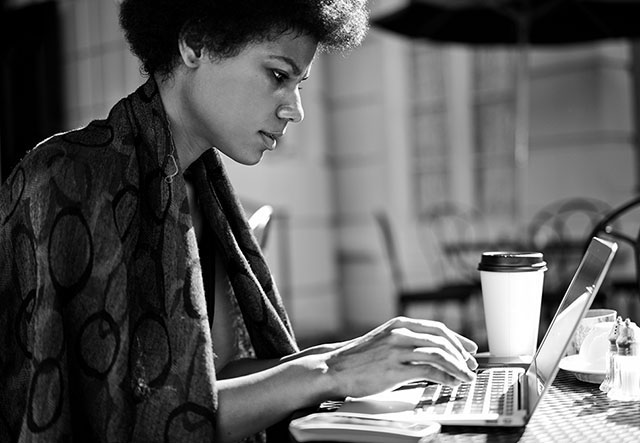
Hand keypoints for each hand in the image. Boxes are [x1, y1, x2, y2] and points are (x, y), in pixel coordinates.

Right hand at [323, 316, 477, 397]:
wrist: (335, 368)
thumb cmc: (360, 358)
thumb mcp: (385, 340)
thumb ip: (407, 341)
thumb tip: (434, 352)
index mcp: (400, 324)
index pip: (438, 329)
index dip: (458, 340)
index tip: (470, 350)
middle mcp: (400, 334)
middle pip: (442, 340)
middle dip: (461, 355)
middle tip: (471, 366)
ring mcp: (396, 351)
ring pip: (438, 355)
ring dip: (458, 367)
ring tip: (466, 377)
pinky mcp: (394, 370)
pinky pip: (428, 371)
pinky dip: (445, 377)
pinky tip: (451, 383)